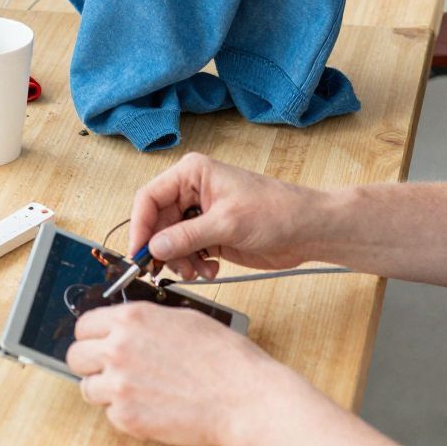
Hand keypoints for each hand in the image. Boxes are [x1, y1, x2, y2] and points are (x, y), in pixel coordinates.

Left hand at [66, 300, 271, 445]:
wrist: (243, 397)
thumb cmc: (223, 357)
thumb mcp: (181, 319)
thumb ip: (144, 323)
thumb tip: (124, 329)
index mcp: (130, 319)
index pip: (84, 325)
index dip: (92, 336)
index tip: (99, 345)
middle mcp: (117, 349)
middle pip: (76, 357)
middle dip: (90, 364)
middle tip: (110, 371)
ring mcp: (119, 386)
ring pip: (88, 389)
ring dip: (106, 392)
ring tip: (135, 393)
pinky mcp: (127, 418)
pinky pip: (111, 416)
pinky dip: (127, 415)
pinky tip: (153, 408)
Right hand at [128, 151, 325, 280]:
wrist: (307, 230)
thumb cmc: (276, 211)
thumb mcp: (227, 224)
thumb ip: (186, 236)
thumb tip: (153, 248)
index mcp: (192, 174)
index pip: (149, 198)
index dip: (140, 226)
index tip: (139, 252)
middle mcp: (192, 191)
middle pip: (158, 222)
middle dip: (163, 248)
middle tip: (168, 270)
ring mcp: (201, 214)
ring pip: (170, 241)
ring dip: (180, 260)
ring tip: (198, 271)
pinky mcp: (211, 234)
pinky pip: (187, 251)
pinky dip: (194, 264)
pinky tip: (211, 269)